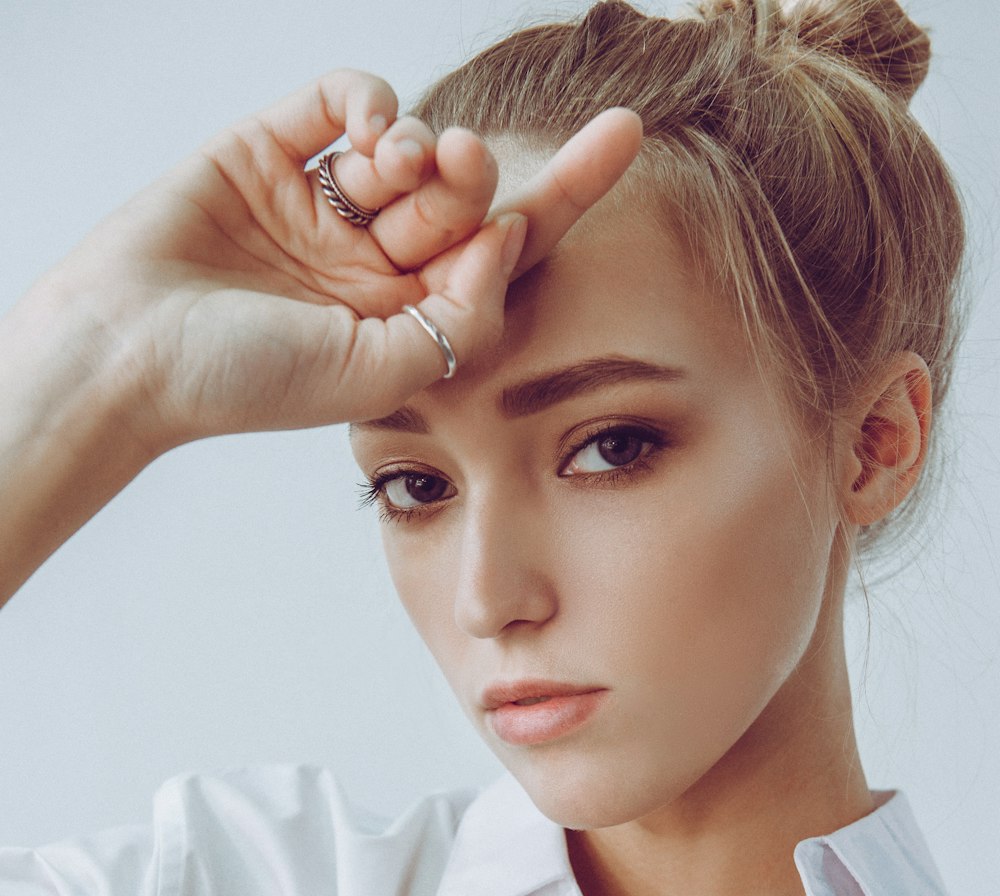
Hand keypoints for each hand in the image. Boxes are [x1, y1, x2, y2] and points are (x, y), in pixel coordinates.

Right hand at [43, 69, 642, 449]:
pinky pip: (343, 100)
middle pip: (465, 195)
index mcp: (406, 319)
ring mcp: (324, 205)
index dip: (565, 194)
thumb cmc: (244, 382)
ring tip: (396, 164)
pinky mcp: (272, 152)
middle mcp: (372, 262)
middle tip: (454, 175)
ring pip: (409, 146)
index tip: (627, 136)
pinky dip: (368, 98)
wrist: (129, 351)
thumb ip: (458, 322)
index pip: (502, 252)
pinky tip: (368, 126)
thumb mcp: (376, 374)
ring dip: (422, 144)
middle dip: (474, 176)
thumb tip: (505, 243)